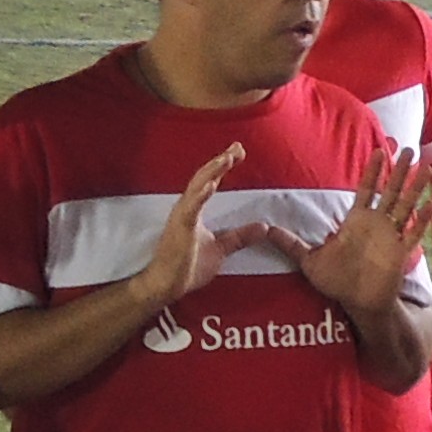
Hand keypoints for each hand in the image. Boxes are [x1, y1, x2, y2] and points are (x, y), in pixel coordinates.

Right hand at [125, 148, 248, 311]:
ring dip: (212, 171)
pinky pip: (191, 208)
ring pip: (197, 186)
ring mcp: (182, 216)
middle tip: (238, 147)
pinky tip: (211, 184)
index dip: (223, 165)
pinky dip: (200, 195)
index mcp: (194, 209)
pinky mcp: (179, 227)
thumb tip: (263, 227)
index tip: (238, 152)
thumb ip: (240, 236)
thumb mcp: (221, 248)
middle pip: (204, 177)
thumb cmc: (188, 267)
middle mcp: (186, 207)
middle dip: (221, 161)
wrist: (167, 285)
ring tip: (227, 157)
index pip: (210, 181)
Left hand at [259, 142, 429, 318]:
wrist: (358, 304)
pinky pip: (413, 234)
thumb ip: (290, 244)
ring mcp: (391, 237)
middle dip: (398, 171)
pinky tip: (429, 205)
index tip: (378, 150)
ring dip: (415, 187)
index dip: (372, 171)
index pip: (366, 189)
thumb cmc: (336, 281)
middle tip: (407, 149)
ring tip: (425, 167)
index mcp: (356, 222)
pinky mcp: (401, 253)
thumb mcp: (309, 260)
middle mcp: (376, 225)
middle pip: (390, 191)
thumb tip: (265, 230)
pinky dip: (421, 221)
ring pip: (405, 206)